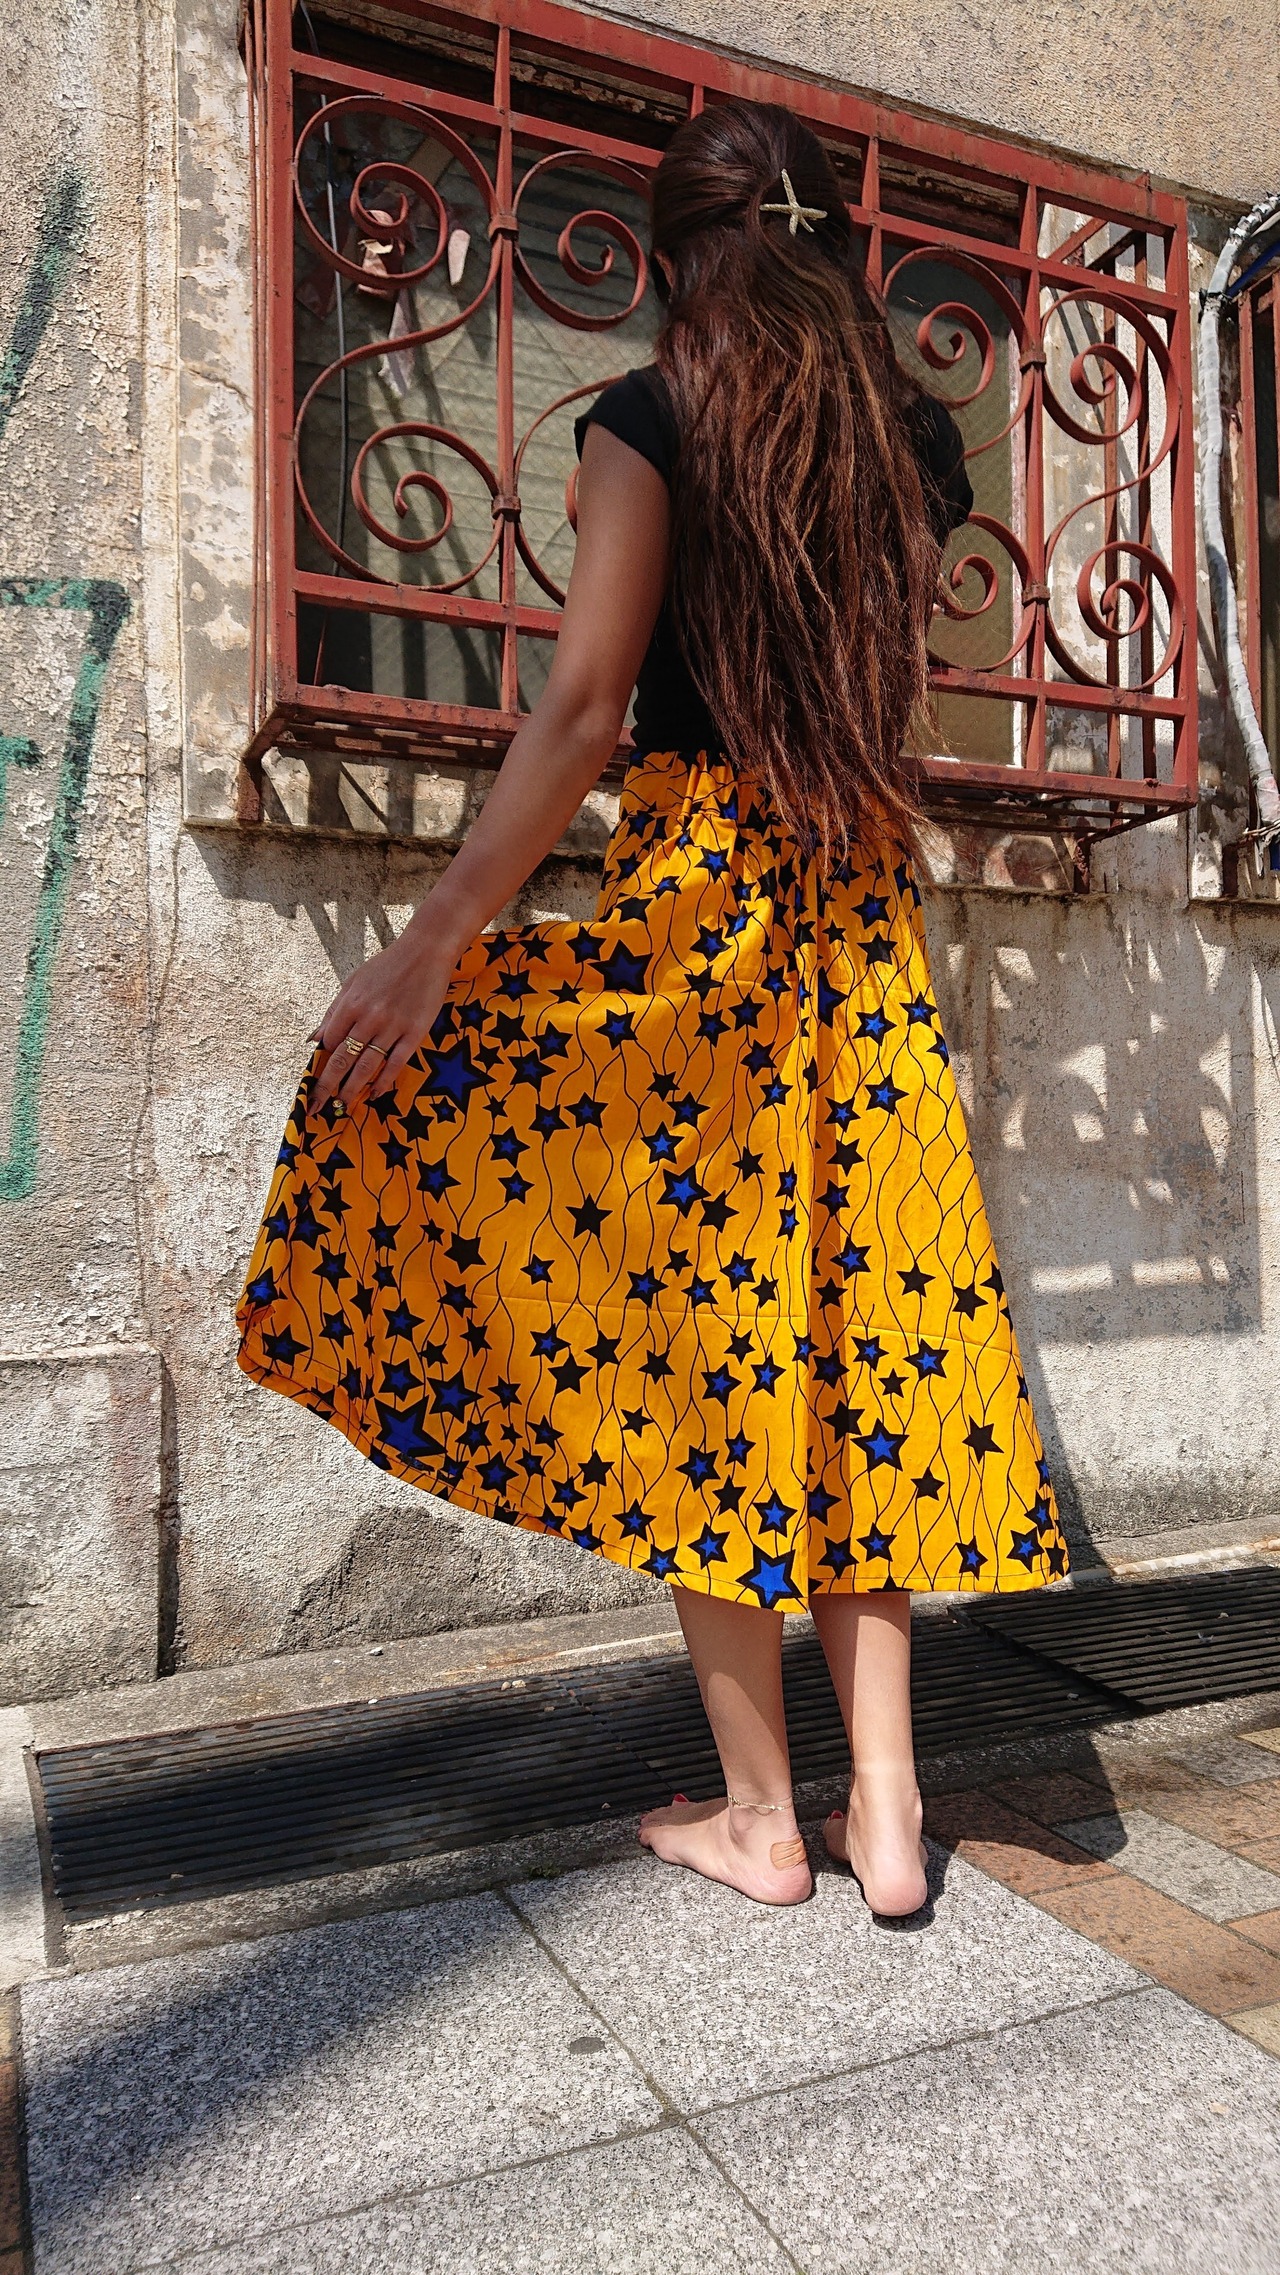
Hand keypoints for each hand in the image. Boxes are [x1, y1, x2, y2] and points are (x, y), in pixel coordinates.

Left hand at [307, 925, 455, 1113]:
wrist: (425, 953)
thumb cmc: (386, 967)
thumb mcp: (353, 983)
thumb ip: (333, 1012)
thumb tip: (313, 1040)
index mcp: (351, 1003)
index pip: (329, 1041)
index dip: (323, 1061)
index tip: (319, 1076)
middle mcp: (369, 1017)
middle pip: (342, 1059)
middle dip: (327, 1086)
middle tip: (318, 1107)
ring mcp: (393, 1026)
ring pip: (366, 1066)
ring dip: (352, 1089)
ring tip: (343, 1105)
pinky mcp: (414, 1033)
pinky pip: (395, 1063)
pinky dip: (383, 1081)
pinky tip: (374, 1094)